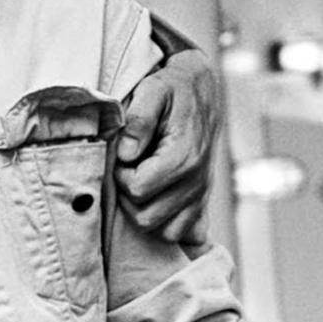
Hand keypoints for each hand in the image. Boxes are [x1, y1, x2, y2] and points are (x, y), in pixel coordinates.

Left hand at [116, 49, 220, 243]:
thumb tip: (125, 154)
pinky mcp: (202, 200)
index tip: (121, 158)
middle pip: (147, 216)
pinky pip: (185, 233)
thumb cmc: (173, 89)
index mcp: (183, 157)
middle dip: (128, 196)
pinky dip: (166, 223)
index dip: (120, 176)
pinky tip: (156, 201)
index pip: (137, 190)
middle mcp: (196, 182)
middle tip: (128, 170)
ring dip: (144, 212)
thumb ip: (139, 121)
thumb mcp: (152, 92)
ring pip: (165, 231)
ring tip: (140, 183)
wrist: (201, 89)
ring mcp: (200, 194)